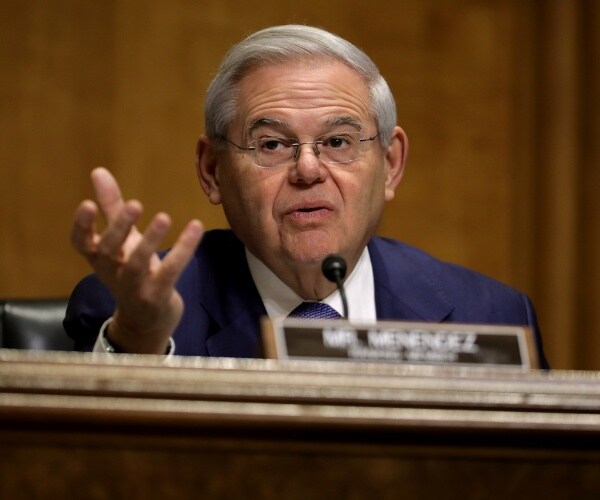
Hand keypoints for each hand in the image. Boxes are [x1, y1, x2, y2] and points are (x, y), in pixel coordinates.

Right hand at [71, 167, 203, 352]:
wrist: (147, 321)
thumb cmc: (132, 272)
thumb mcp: (122, 241)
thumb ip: (112, 207)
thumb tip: (98, 171)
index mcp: (100, 258)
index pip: (81, 242)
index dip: (82, 225)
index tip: (87, 204)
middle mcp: (112, 273)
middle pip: (108, 251)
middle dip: (120, 227)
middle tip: (135, 204)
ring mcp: (134, 288)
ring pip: (137, 265)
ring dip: (150, 241)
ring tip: (164, 217)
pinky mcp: (157, 296)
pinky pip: (171, 272)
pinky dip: (183, 250)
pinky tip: (195, 227)